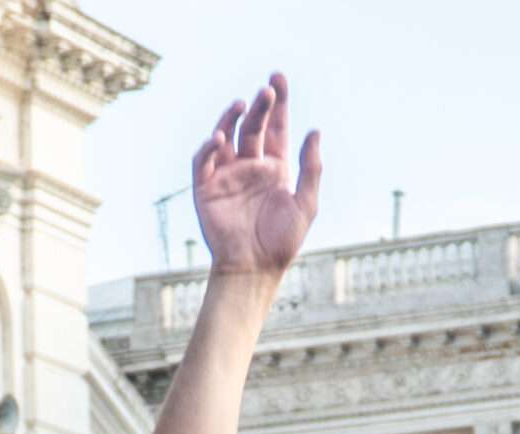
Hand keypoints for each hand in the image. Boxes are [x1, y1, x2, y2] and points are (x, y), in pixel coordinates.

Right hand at [190, 74, 320, 279]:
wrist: (253, 268)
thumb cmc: (281, 242)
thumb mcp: (306, 203)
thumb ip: (311, 168)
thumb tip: (315, 131)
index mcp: (275, 169)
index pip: (276, 128)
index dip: (278, 104)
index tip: (278, 79)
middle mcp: (250, 167)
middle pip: (253, 127)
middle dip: (259, 107)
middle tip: (266, 91)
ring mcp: (227, 175)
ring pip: (226, 136)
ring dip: (230, 118)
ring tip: (241, 104)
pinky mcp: (206, 188)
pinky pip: (204, 160)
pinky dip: (208, 146)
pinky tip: (219, 138)